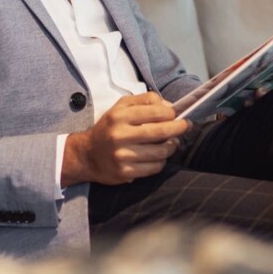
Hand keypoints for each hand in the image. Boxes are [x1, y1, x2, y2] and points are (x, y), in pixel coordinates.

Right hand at [61, 93, 190, 185]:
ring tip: (172, 142)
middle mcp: (120, 136)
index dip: (171, 113)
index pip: (155, 112)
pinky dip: (161, 161)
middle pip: (161, 132)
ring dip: (171, 146)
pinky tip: (159, 156)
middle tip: (186, 126)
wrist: (86, 155)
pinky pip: (154, 168)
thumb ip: (145, 100)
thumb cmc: (109, 128)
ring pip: (160, 152)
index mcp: (119, 116)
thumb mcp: (121, 106)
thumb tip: (169, 106)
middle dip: (178, 128)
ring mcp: (122, 156)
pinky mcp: (125, 172)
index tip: (176, 115)